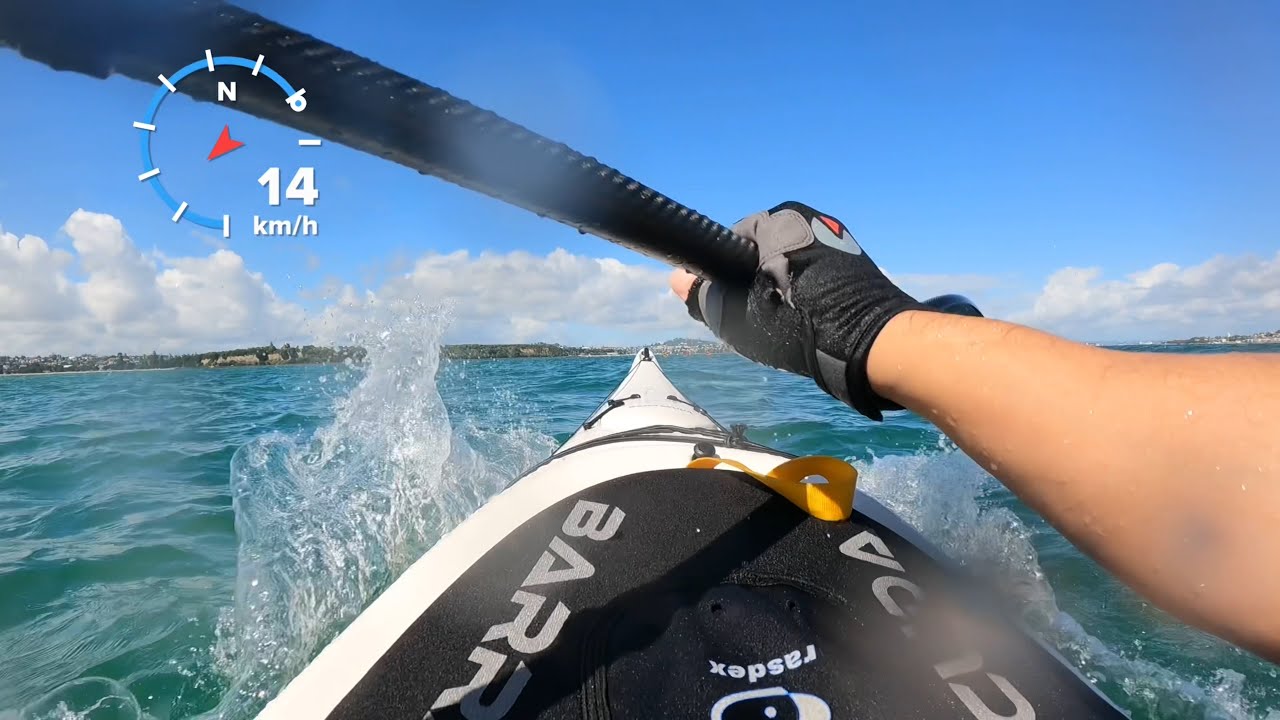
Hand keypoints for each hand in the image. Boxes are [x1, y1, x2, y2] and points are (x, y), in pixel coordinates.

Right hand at [669, 201, 930, 419]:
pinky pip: (819, 276)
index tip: (730, 304)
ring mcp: (839, 239)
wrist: (872, 343)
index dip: (725, 276)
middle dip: (757, 283)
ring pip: (792, 267)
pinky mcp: (859, 264)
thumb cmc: (798, 323)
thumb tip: (678, 278)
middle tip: (758, 319)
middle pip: (764, 253)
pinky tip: (812, 324)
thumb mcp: (736, 315)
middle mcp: (811, 217)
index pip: (733, 242)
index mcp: (780, 217)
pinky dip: (810, 296)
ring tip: (788, 326)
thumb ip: (704, 294)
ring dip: (784, 291)